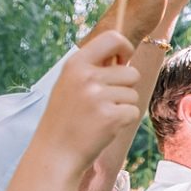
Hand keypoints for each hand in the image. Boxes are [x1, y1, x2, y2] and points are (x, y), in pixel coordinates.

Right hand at [44, 31, 140, 173]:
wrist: (56, 151)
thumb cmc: (67, 117)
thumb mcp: (71, 84)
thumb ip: (94, 68)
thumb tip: (123, 55)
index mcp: (75, 64)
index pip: (112, 38)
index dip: (125, 48)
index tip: (122, 61)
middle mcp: (86, 77)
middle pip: (131, 72)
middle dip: (125, 87)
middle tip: (104, 102)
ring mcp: (98, 96)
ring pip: (133, 94)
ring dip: (123, 106)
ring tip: (99, 116)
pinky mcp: (111, 116)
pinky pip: (134, 112)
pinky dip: (125, 121)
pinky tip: (105, 127)